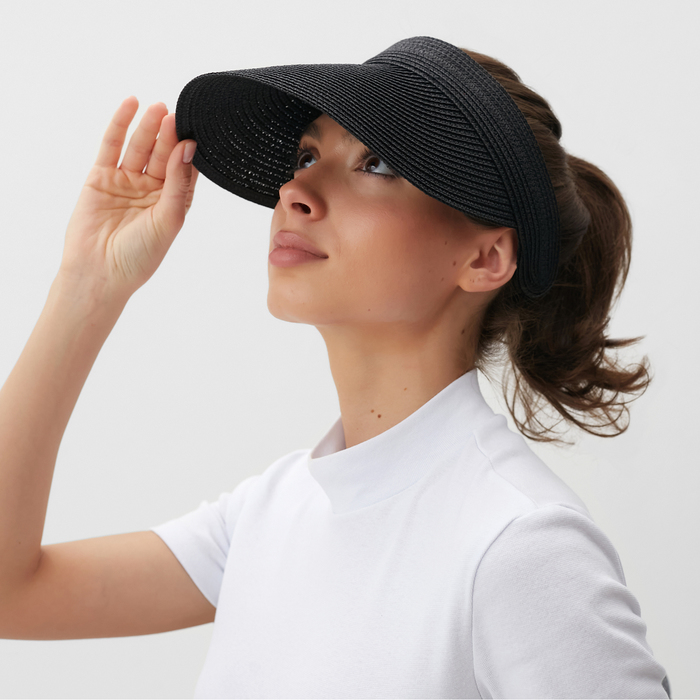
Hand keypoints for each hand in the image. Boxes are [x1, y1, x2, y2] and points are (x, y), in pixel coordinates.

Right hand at [58, 96, 198, 303]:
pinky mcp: (101, 177)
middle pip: (163, 154)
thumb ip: (178, 182)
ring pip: (140, 147)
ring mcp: (126, 182)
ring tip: (158, 107)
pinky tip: (130, 105)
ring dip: (148, 126)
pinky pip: (111, 146)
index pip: (184, 169)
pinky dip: (120, 125)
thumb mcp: (168, 218)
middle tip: (177, 114)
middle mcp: (151, 189)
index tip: (198, 129)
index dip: (189, 150)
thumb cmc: (140, 255)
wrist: (100, 273)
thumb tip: (188, 147)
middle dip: (170, 135)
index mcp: (172, 202)